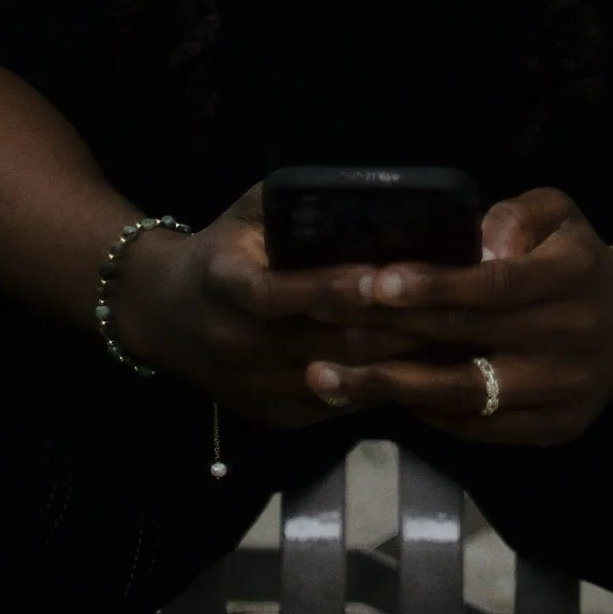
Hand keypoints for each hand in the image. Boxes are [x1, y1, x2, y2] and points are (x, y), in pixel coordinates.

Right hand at [108, 185, 431, 430]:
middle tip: (449, 307)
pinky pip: (338, 405)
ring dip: (398, 361)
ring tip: (451, 337)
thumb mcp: (247, 212)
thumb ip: (296, 204)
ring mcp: (258, 390)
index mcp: (227, 287)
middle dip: (391, 327)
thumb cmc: (220, 248)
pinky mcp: (275, 417)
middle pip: (326, 343)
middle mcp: (240, 346)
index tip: (383, 276)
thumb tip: (372, 195)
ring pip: (340, 380)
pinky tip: (423, 366)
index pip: (281, 294)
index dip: (333, 288)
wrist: (161, 315)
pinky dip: (380, 385)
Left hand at [297, 188, 612, 448]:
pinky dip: (425, 412)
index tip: (373, 283)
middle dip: (388, 333)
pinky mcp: (550, 430)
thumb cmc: (577, 260)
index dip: (432, 286)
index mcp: (568, 278)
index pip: (492, 287)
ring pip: (462, 395)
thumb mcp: (559, 214)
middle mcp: (566, 339)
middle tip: (320, 326)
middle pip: (464, 339)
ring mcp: (559, 392)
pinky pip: (477, 427)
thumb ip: (517, 215)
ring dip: (389, 385)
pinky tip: (378, 393)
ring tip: (325, 377)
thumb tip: (480, 241)